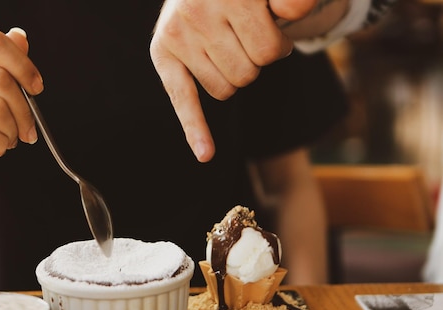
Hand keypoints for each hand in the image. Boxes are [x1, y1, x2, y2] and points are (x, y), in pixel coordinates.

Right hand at [150, 0, 316, 161]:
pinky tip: (205, 154)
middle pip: (246, 74)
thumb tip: (290, 12)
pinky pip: (182, 98)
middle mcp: (198, 11)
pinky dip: (194, 130)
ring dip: (232, 76)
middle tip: (244, 35)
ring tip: (224, 44)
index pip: (269, 52)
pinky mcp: (161, 52)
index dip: (278, 47)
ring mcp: (178, 34)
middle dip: (253, 61)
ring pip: (224, 90)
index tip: (271, 28)